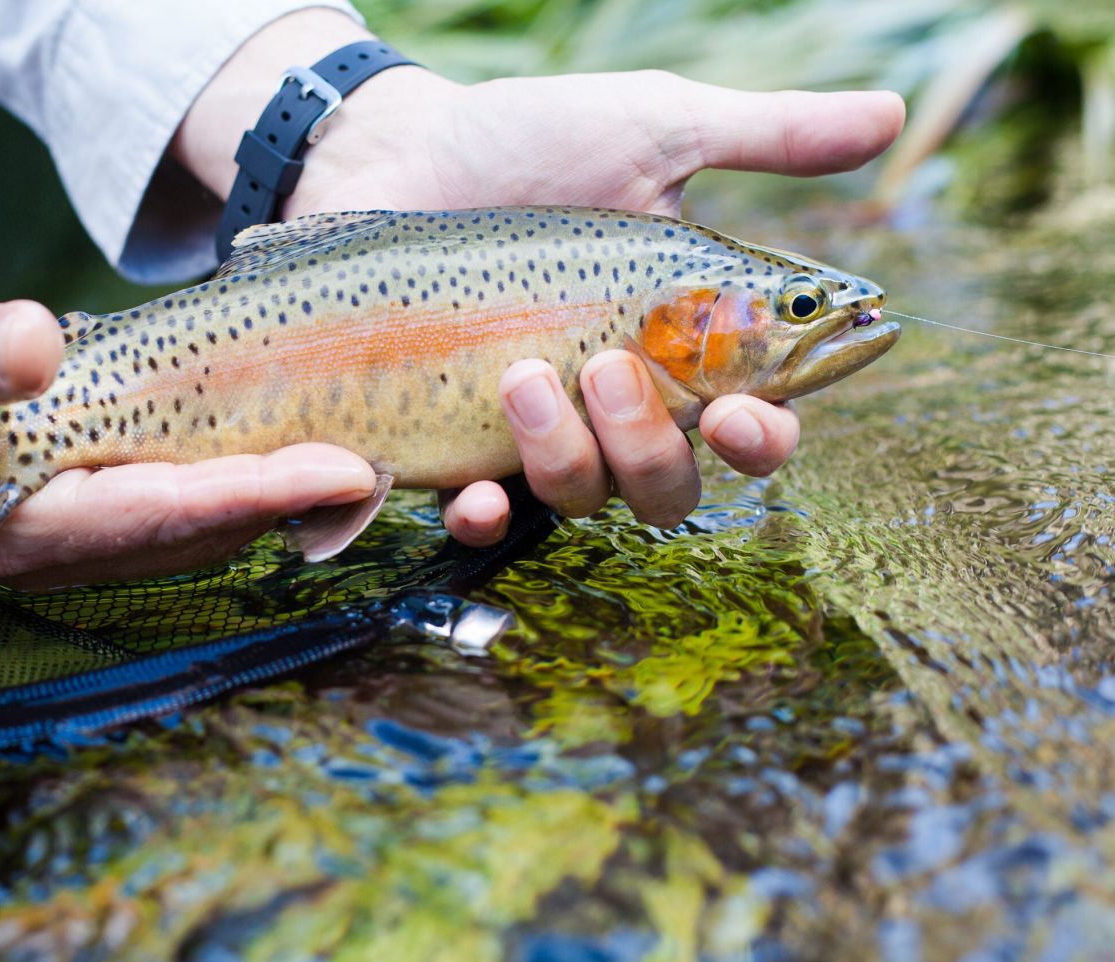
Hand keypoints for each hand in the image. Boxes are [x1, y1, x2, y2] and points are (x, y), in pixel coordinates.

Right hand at [0, 272, 377, 588]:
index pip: (158, 510)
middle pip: (199, 533)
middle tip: (384, 464)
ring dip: (282, 502)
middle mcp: (59, 551)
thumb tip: (35, 351)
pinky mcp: (101, 517)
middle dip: (292, 502)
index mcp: (16, 523)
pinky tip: (298, 454)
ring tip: (365, 460)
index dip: (253, 490)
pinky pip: (190, 515)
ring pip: (203, 533)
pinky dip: (248, 489)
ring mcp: (83, 543)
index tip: (339, 465)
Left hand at [176, 11, 904, 542]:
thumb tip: (895, 113)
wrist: (398, 149)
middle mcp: (616, 401)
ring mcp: (535, 428)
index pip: (751, 421)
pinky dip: (484, 516)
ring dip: (567, 456)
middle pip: (672, 485)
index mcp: (680, 342)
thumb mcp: (653, 129)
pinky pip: (484, 514)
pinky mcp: (455, 439)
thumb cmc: (529, 139)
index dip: (762, 439)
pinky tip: (472, 491)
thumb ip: (768, 137)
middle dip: (653, 447)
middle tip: (611, 367)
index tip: (740, 415)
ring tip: (519, 373)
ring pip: (584, 499)